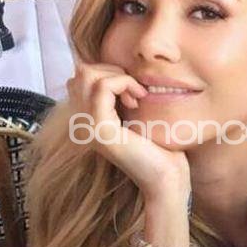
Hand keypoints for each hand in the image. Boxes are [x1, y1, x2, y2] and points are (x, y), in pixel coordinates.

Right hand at [66, 62, 190, 200]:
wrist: (166, 176)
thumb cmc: (158, 147)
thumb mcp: (133, 115)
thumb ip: (120, 96)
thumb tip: (118, 69)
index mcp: (86, 120)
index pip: (79, 78)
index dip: (107, 74)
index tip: (132, 92)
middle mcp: (80, 124)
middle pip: (81, 72)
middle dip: (112, 71)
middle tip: (135, 92)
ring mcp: (87, 127)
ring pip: (87, 75)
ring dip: (118, 77)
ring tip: (137, 96)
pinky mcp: (100, 129)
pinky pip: (103, 87)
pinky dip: (124, 83)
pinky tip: (139, 99)